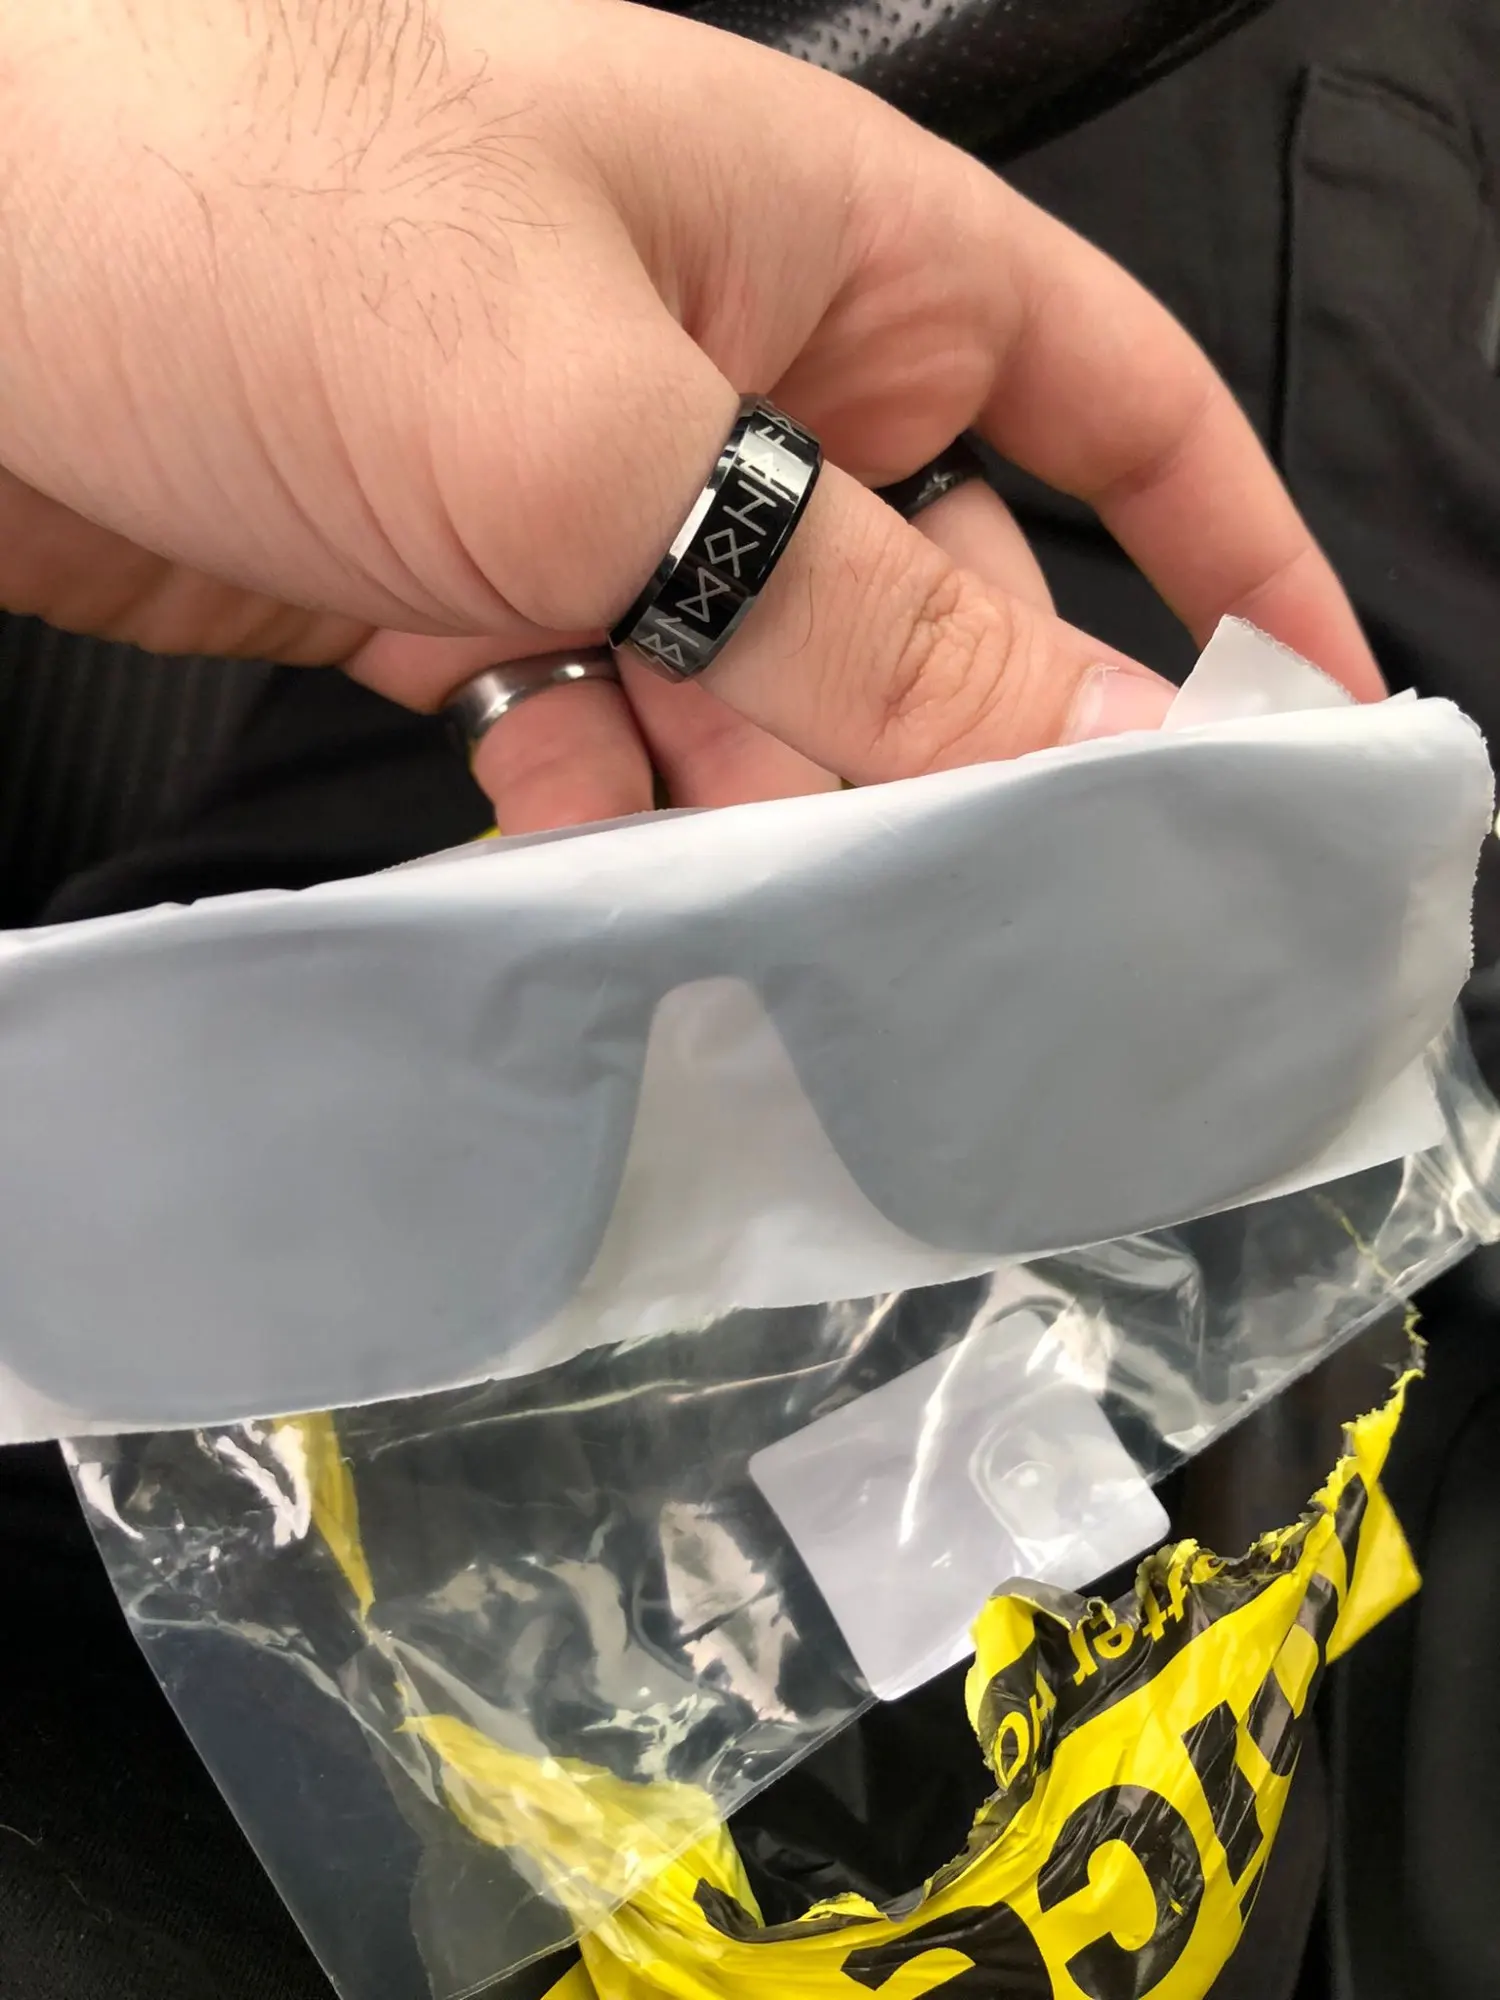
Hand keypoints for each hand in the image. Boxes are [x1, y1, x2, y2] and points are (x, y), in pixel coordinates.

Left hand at [0, 0, 1382, 831]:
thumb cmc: (238, 207)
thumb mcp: (593, 421)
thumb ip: (856, 606)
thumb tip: (1084, 740)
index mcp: (827, 244)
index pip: (1109, 394)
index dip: (1223, 553)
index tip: (1295, 718)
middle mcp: (727, 360)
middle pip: (930, 586)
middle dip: (949, 742)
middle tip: (970, 901)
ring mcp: (589, 474)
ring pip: (757, 684)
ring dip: (757, 794)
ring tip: (745, 886)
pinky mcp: (458, 573)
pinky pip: (600, 718)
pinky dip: (601, 793)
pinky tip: (566, 826)